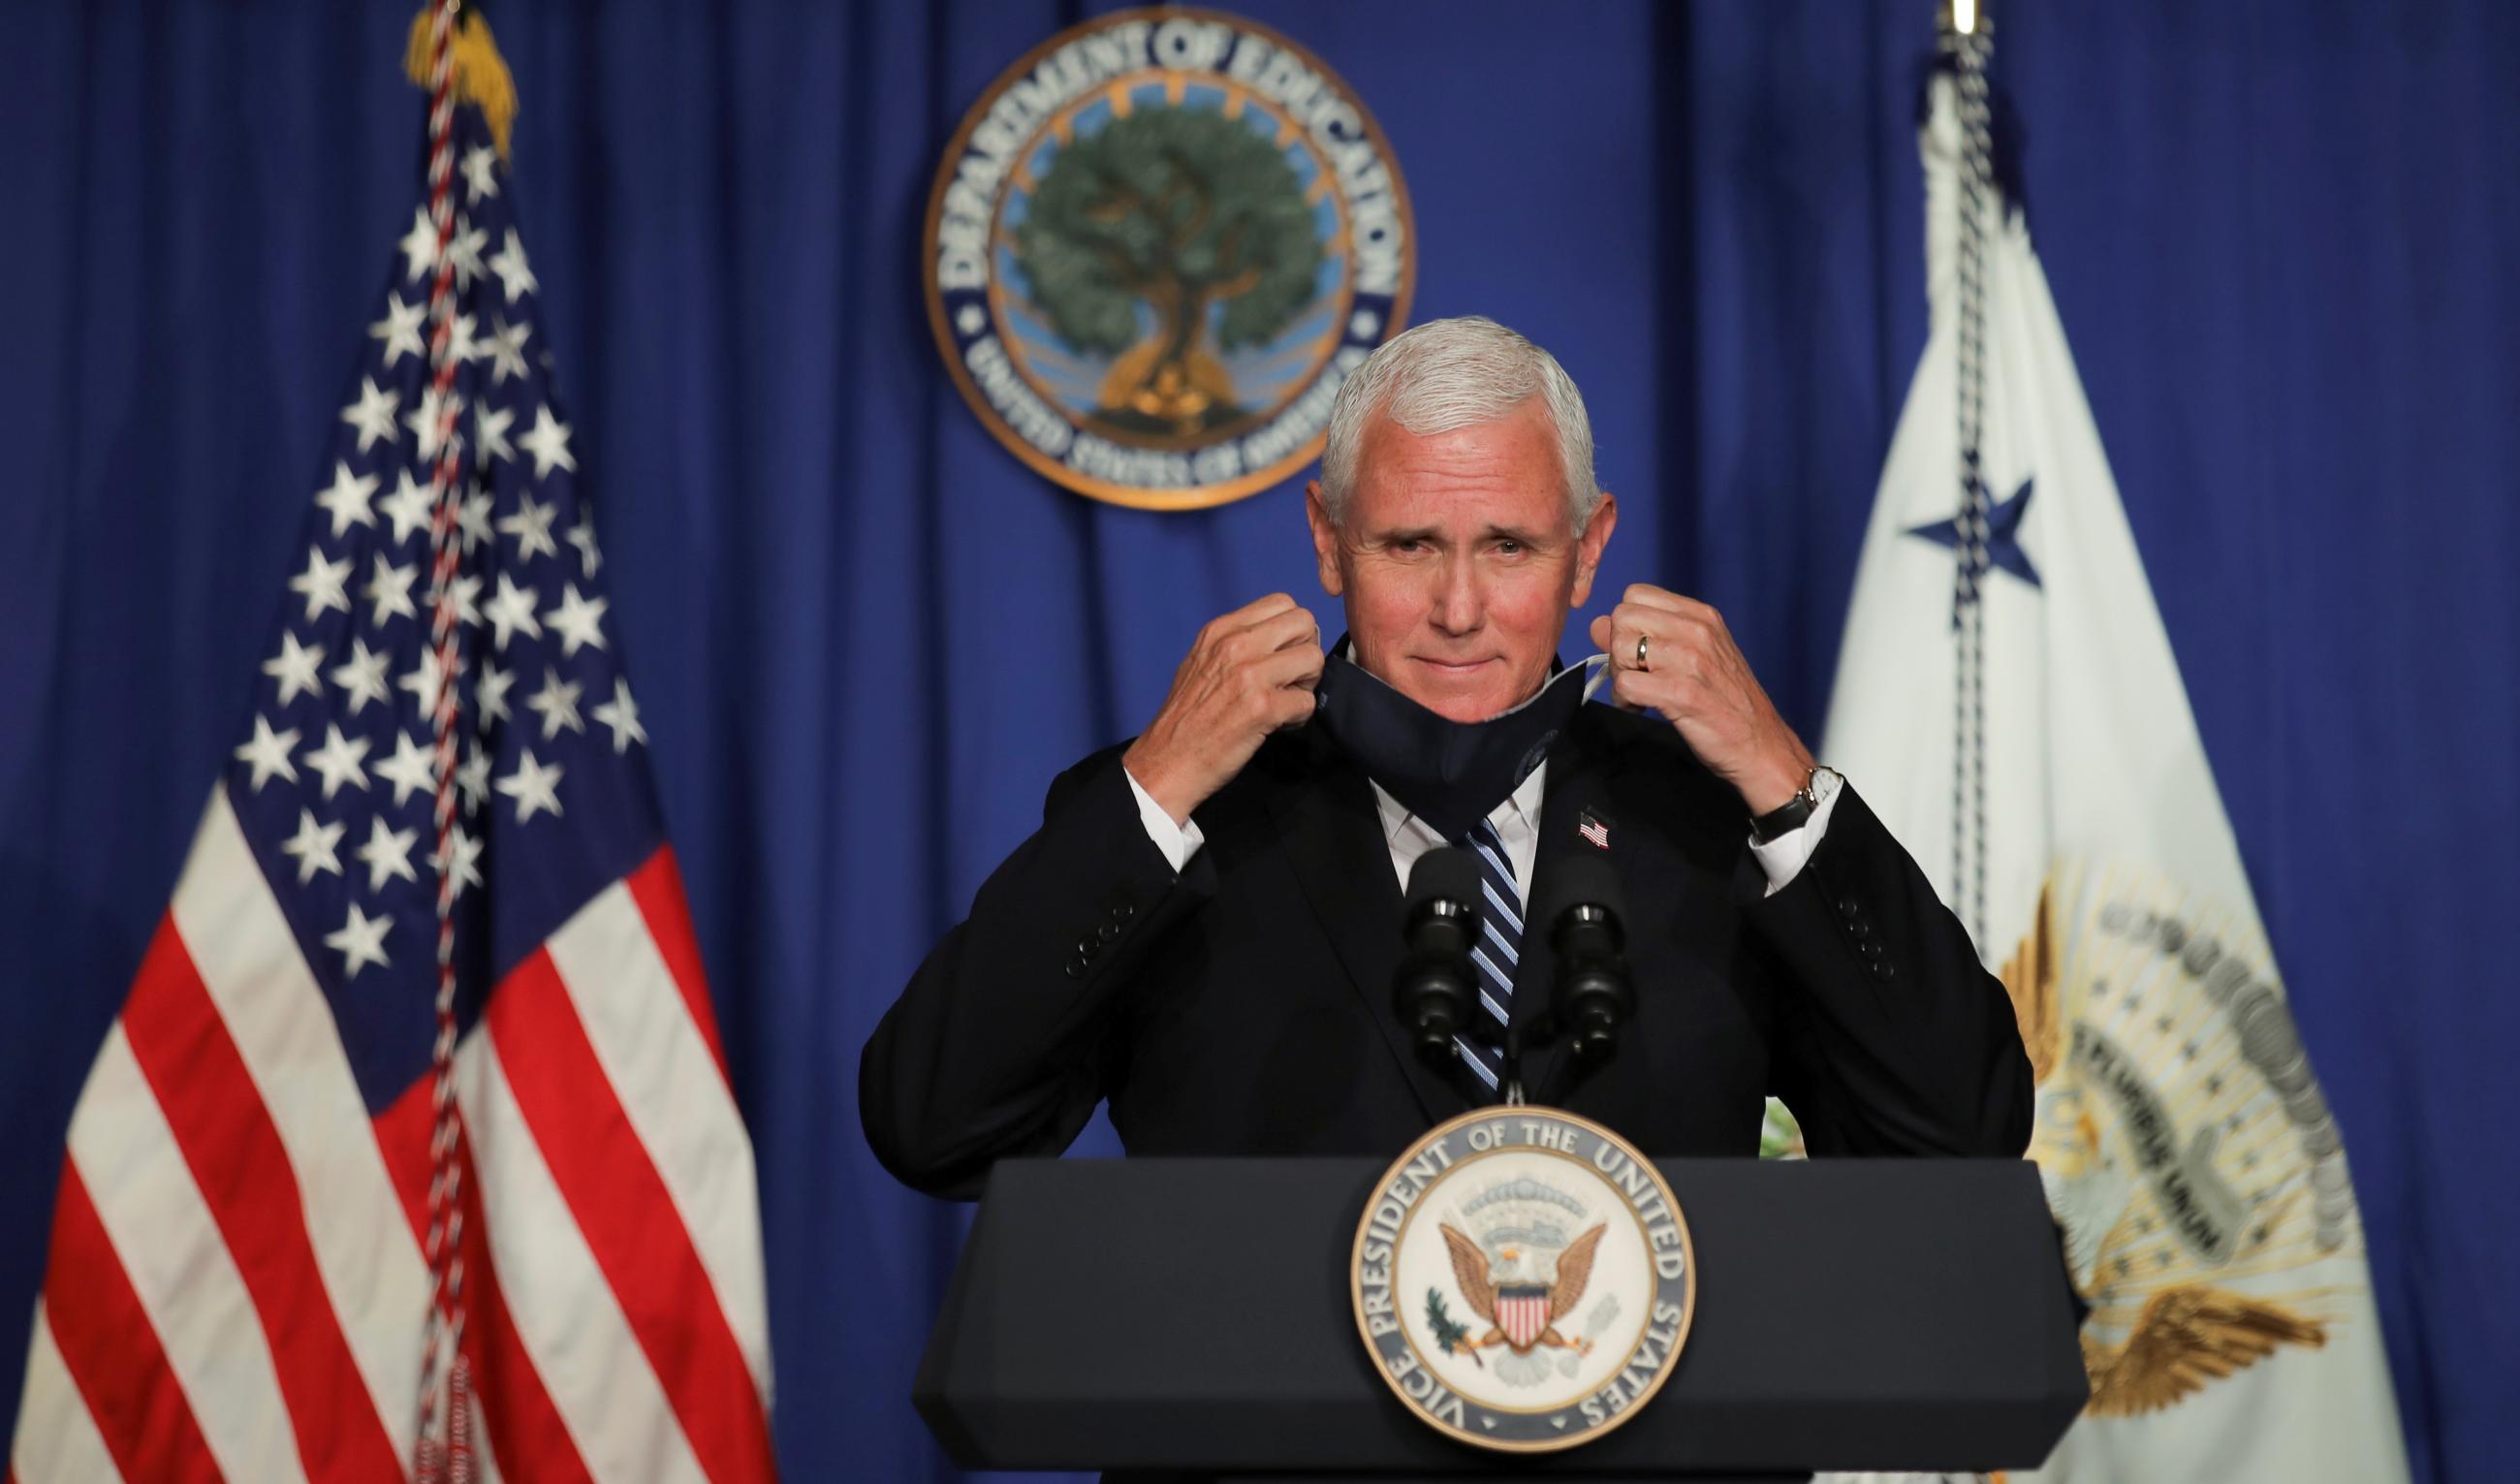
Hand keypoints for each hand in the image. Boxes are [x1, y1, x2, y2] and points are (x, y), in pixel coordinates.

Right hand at [1124, 594, 1324, 824]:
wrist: (1167, 761)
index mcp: (1220, 631)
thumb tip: (1278, 637)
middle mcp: (1235, 646)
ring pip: (1313, 658)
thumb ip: (1235, 643)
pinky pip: (1307, 701)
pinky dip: (1299, 716)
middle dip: (1306, 650)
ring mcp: (1249, 676)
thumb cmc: (1186, 718)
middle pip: (1304, 622)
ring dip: (1307, 683)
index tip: (1282, 654)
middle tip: (1291, 678)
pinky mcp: (1262, 708)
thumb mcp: (1200, 662)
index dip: (1292, 630)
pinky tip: (1279, 724)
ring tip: (1286, 701)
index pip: (1282, 602)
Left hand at [1589, 585, 1813, 813]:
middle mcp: (1697, 630)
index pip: (1635, 594)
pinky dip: (1625, 700)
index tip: (1638, 652)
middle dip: (1618, 649)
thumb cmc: (1726, 701)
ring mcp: (1690, 660)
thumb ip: (1651, 634)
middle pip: (1622, 618)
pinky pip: (1626, 683)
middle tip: (1636, 676)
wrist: (1761, 744)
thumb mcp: (1695, 654)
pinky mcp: (1682, 693)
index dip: (1627, 624)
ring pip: (1620, 648)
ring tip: (1640, 695)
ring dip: (1620, 676)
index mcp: (1701, 615)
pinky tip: (1642, 708)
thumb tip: (1598, 625)